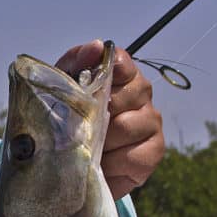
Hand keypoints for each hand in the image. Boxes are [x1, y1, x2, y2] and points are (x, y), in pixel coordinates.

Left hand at [55, 40, 164, 199]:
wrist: (72, 169)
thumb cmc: (70, 126)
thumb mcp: (62, 93)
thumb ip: (75, 64)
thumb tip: (96, 47)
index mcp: (122, 74)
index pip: (119, 62)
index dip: (102, 75)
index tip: (87, 90)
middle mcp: (142, 94)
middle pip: (120, 97)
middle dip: (94, 117)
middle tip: (80, 130)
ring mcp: (151, 122)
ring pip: (124, 128)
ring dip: (100, 143)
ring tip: (89, 151)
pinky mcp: (153, 152)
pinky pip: (132, 156)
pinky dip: (112, 164)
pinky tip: (103, 165)